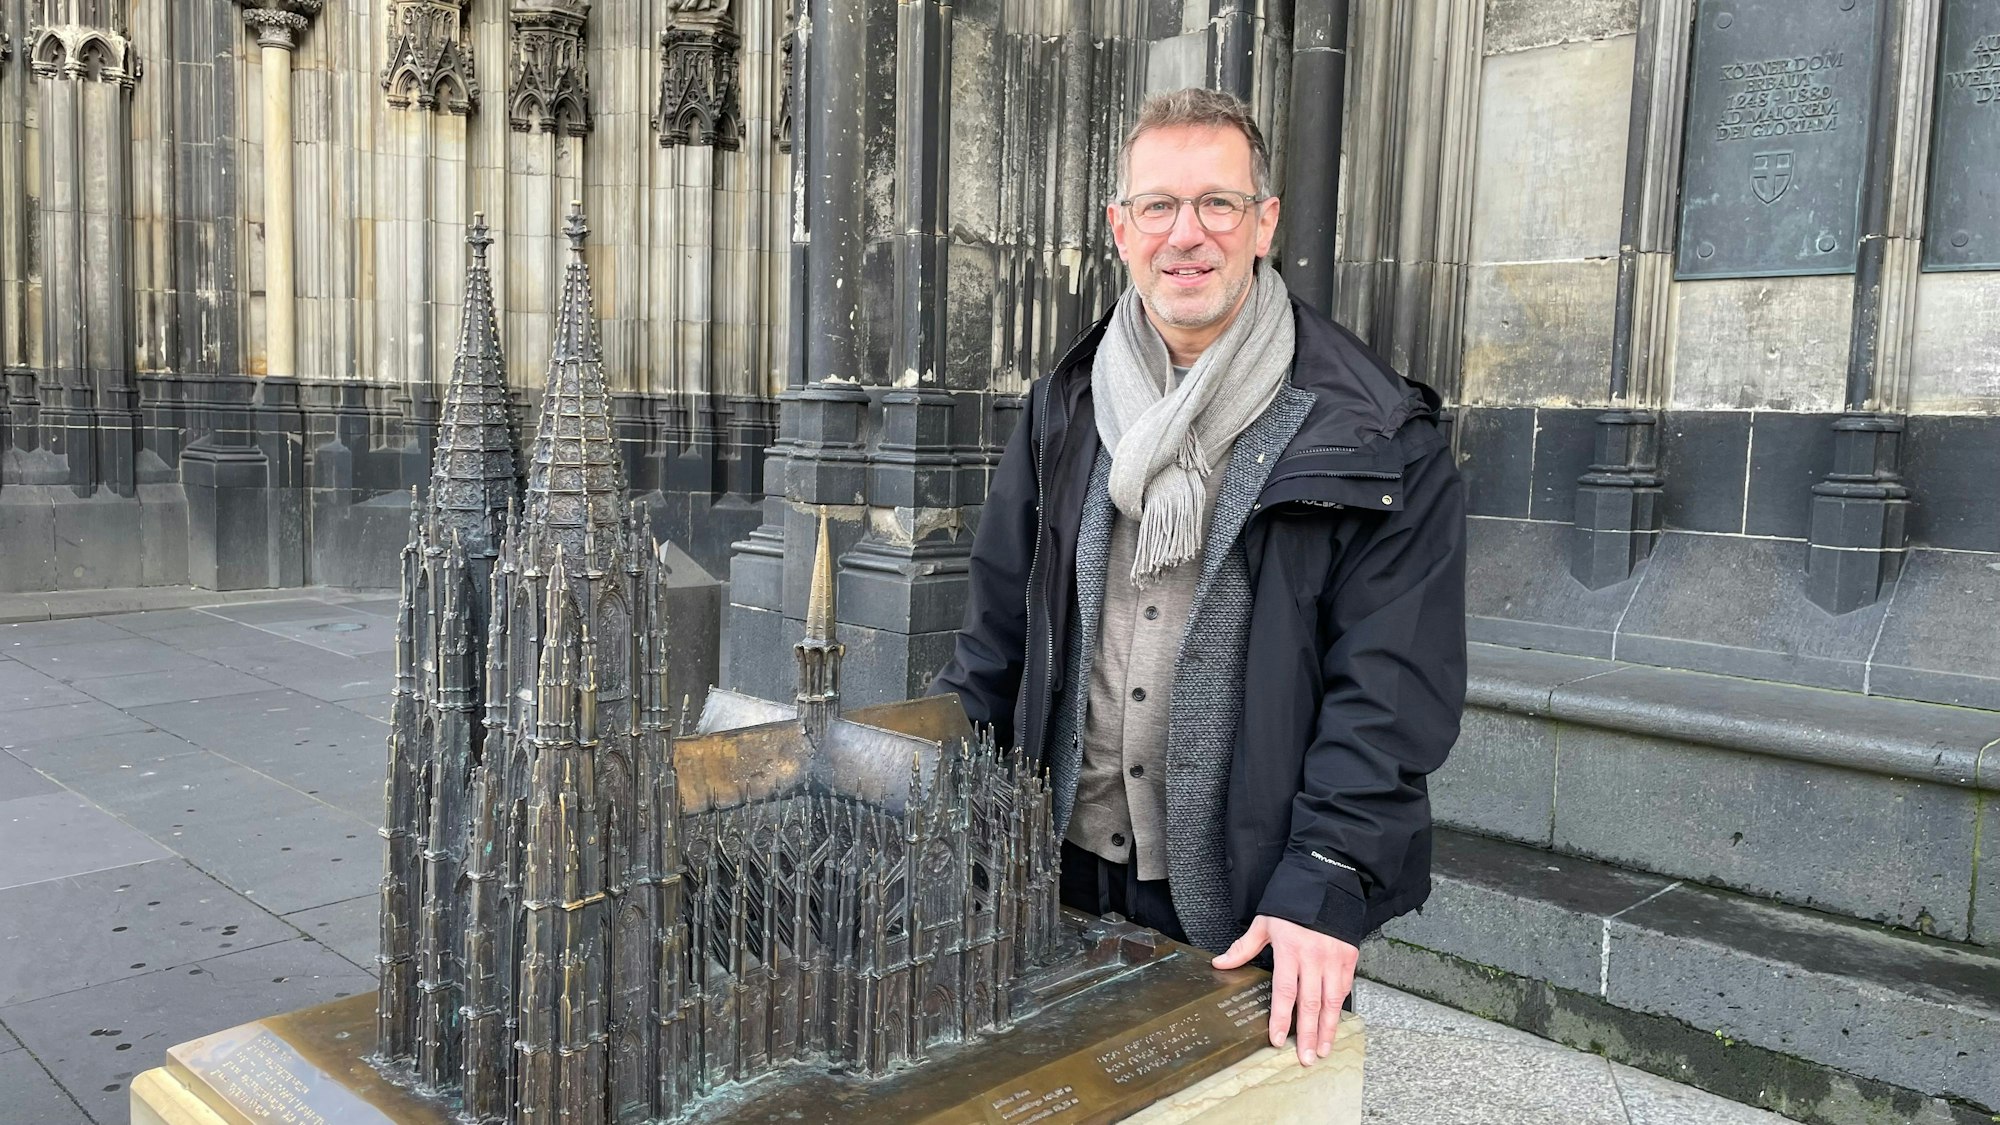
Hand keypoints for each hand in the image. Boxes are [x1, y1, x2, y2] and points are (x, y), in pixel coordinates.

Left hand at [1211, 915, 1358, 1065]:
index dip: (1280, 1017)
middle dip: (1307, 1033)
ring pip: (1332, 1001)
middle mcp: (1314, 958)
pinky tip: (1335, 1025)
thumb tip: (1221, 963)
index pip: (1285, 991)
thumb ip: (1244, 947)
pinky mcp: (1349, 958)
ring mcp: (1334, 959)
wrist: (1327, 881)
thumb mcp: (1265, 922)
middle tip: (1305, 1058)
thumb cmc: (1293, 903)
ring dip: (1327, 1028)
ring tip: (1322, 1050)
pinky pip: (1345, 989)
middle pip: (1310, 1003)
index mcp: (1290, 949)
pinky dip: (1340, 1009)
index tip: (1277, 1039)